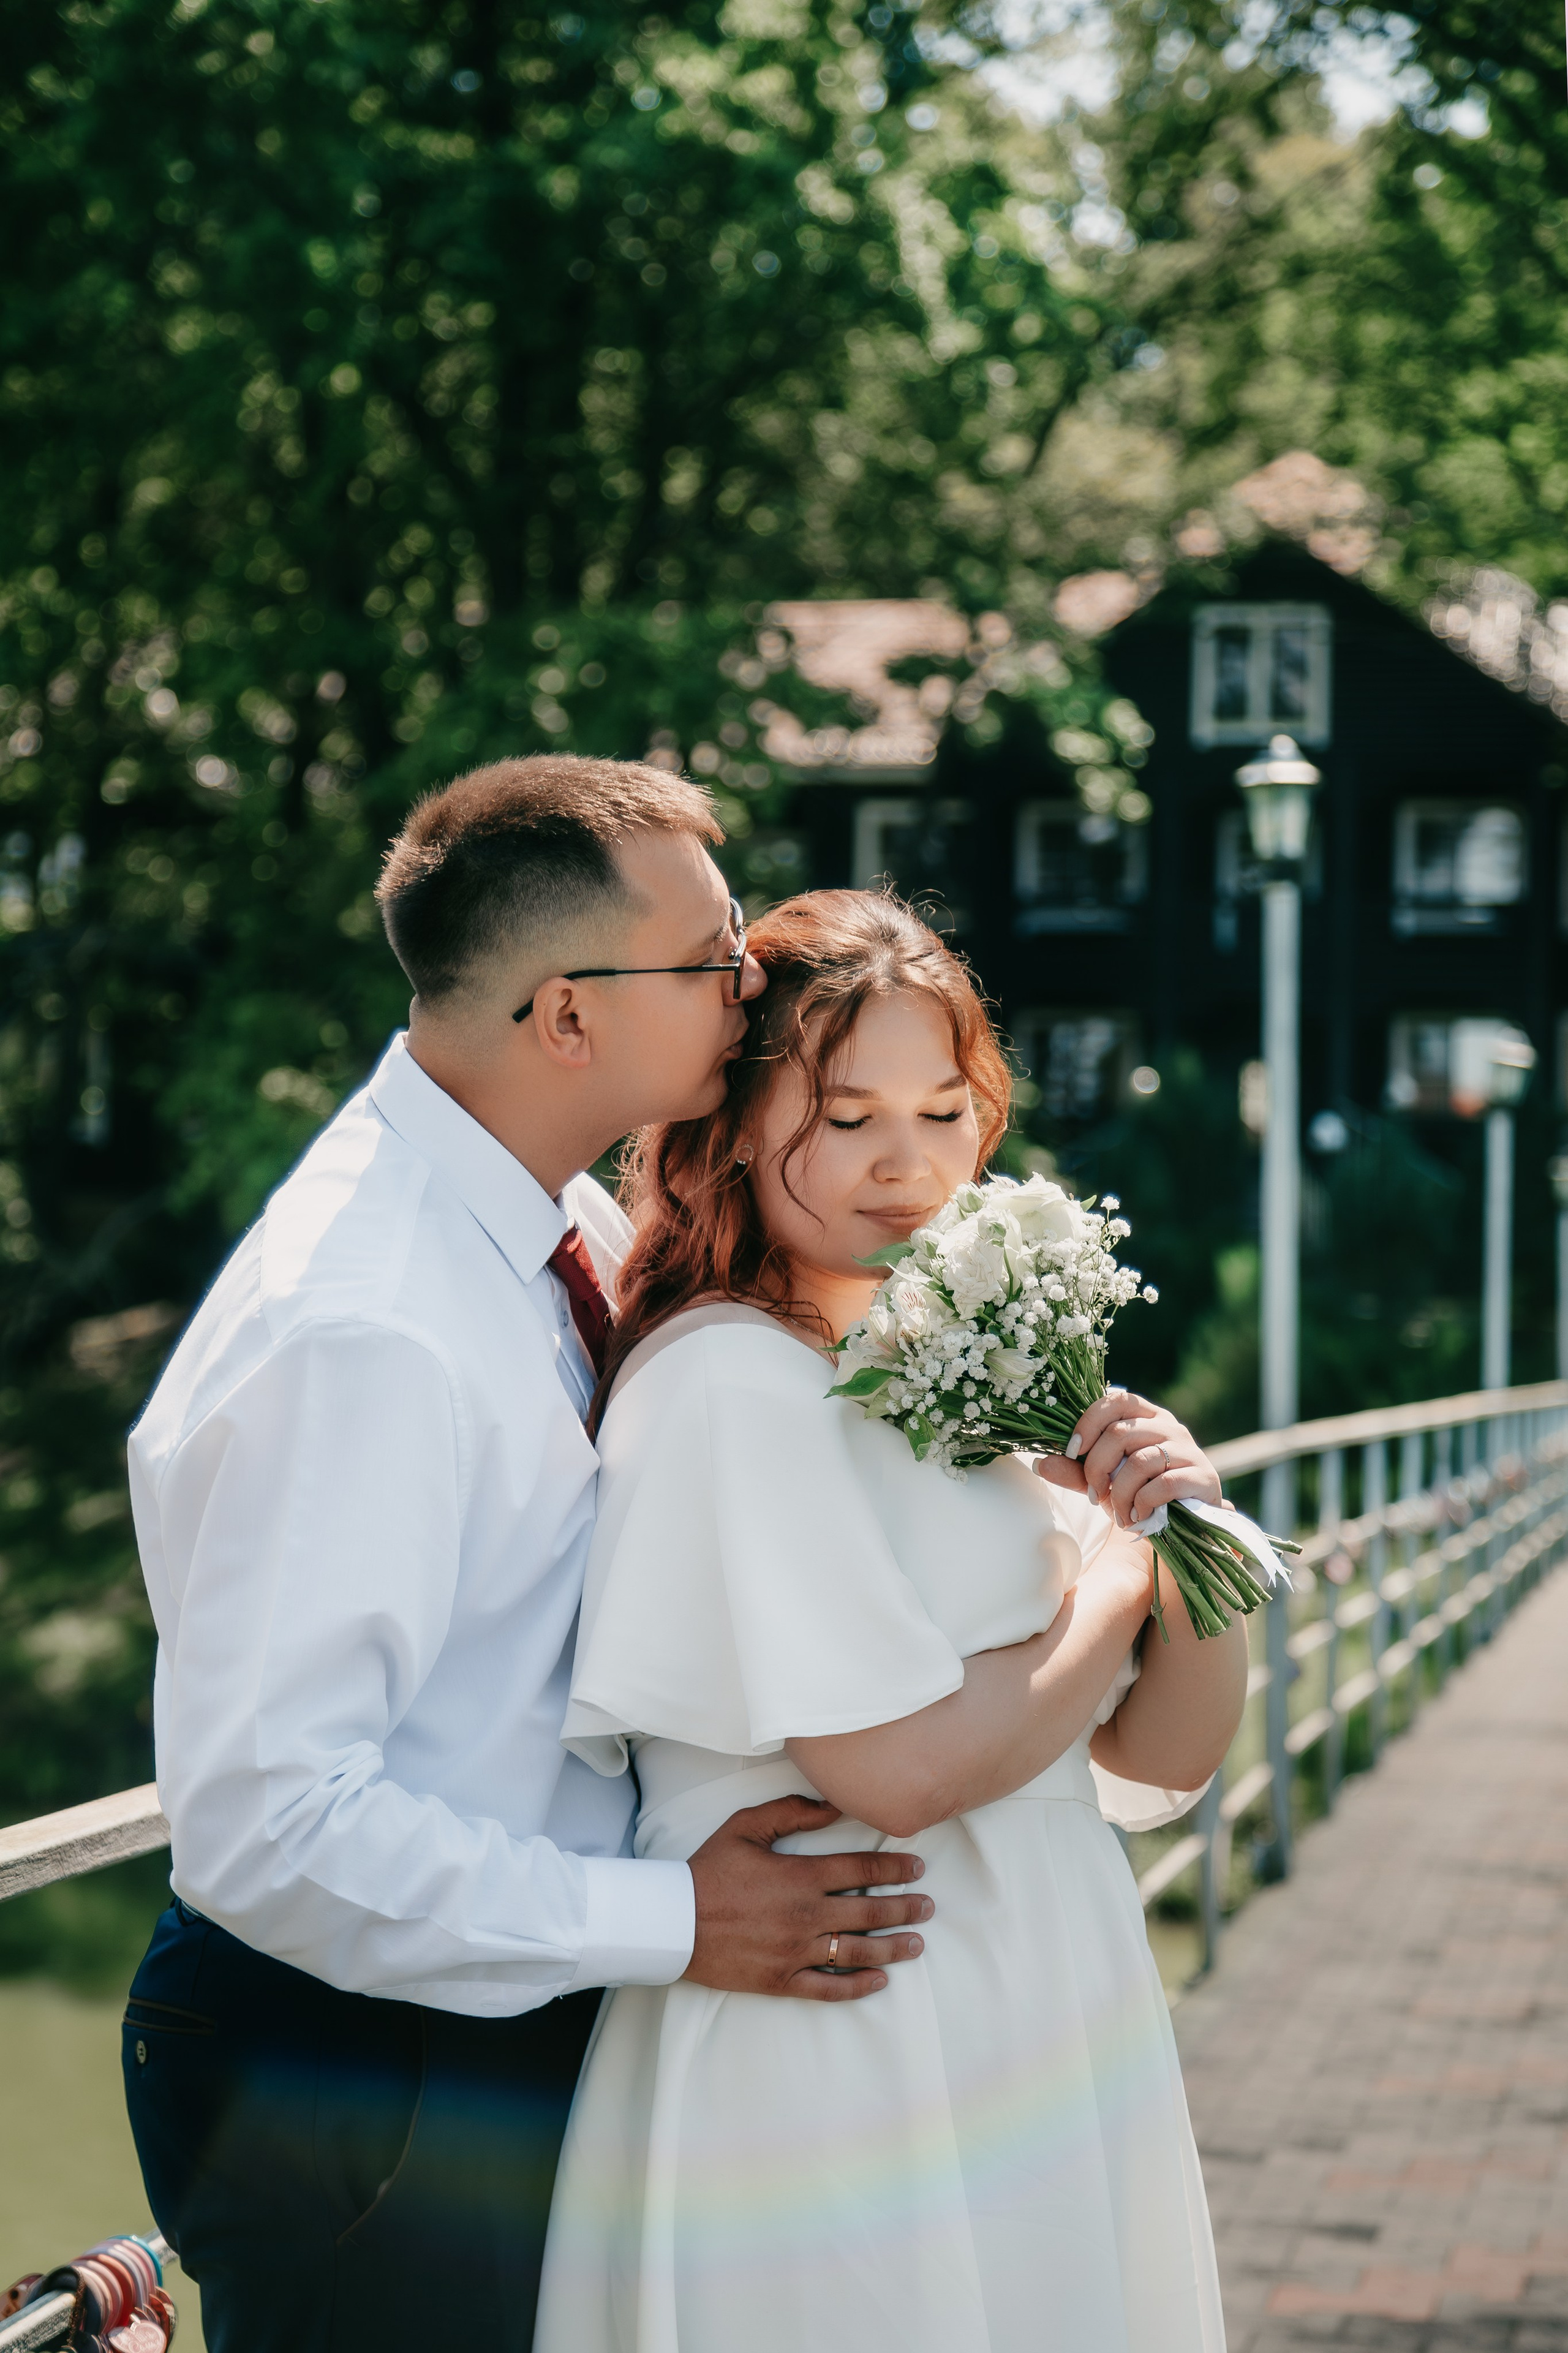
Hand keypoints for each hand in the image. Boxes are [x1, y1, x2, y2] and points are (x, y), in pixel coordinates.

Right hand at [685, 1795, 932, 2002]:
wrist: (673, 1923)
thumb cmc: (709, 1870)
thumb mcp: (746, 1826)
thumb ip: (792, 1812)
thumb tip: (834, 1805)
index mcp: (802, 1876)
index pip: (862, 1868)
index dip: (895, 1866)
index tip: (917, 1867)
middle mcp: (807, 1915)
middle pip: (870, 1911)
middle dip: (905, 1908)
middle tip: (928, 1907)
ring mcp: (797, 1951)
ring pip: (857, 1951)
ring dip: (892, 1947)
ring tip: (916, 1943)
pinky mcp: (782, 1980)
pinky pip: (829, 1987)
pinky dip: (858, 1986)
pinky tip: (879, 1981)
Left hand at [1042, 1391, 1222, 1528]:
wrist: (1183, 1526)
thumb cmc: (1140, 1495)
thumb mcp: (1104, 1481)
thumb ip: (1074, 1471)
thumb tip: (1040, 1463)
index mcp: (1146, 1417)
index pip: (1115, 1400)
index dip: (1089, 1422)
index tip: (1072, 1452)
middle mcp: (1170, 1426)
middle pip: (1120, 1433)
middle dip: (1098, 1468)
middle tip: (1095, 1495)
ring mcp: (1189, 1450)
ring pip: (1139, 1461)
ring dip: (1120, 1494)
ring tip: (1120, 1513)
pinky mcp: (1203, 1477)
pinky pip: (1163, 1485)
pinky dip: (1143, 1505)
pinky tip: (1139, 1518)